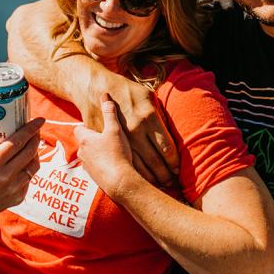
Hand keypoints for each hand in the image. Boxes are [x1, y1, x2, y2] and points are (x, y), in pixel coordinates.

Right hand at [0, 116, 44, 223]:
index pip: (17, 142)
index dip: (30, 129)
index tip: (39, 119)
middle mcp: (4, 177)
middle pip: (29, 151)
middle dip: (36, 137)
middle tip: (36, 130)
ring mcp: (13, 189)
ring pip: (34, 165)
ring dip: (36, 152)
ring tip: (31, 145)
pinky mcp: (18, 198)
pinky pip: (30, 178)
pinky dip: (29, 168)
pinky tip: (25, 162)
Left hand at [75, 95, 138, 200]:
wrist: (120, 182)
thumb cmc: (117, 153)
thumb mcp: (115, 130)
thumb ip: (110, 113)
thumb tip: (105, 97)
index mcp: (85, 140)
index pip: (78, 129)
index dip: (86, 126)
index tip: (96, 125)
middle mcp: (82, 153)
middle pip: (84, 142)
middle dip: (93, 139)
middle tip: (106, 137)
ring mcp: (87, 167)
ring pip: (89, 155)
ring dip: (98, 152)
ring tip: (112, 150)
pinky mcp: (94, 177)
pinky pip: (95, 166)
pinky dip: (102, 164)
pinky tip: (114, 163)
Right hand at [86, 71, 179, 186]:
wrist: (96, 88)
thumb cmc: (126, 90)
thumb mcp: (147, 94)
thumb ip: (160, 112)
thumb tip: (171, 128)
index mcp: (149, 117)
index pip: (166, 147)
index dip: (174, 161)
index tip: (177, 169)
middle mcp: (137, 130)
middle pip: (155, 160)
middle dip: (165, 174)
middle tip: (172, 182)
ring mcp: (121, 138)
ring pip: (140, 166)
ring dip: (151, 178)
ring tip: (160, 185)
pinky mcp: (109, 143)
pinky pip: (123, 163)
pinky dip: (135, 174)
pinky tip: (141, 181)